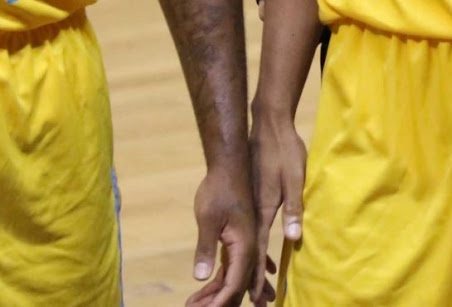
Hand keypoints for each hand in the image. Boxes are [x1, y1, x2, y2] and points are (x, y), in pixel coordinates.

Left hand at [187, 163, 256, 306]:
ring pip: (234, 277)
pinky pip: (231, 267)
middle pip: (237, 285)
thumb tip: (200, 278)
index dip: (219, 302)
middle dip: (218, 302)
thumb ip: (205, 248)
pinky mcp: (237, 239)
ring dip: (217, 294)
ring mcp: (244, 243)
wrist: (230, 166)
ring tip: (194, 305)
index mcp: (246, 244)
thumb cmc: (219, 190)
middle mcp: (249, 247)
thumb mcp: (208, 219)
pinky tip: (209, 290)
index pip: (235, 283)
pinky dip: (219, 281)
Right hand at [249, 111, 307, 304]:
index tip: (255, 298)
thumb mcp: (294, 178)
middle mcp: (251, 211)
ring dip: (250, 267)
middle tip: (256, 302)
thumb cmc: (285, 152)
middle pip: (248, 252)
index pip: (257, 250)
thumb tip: (292, 238)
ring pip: (247, 244)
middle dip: (249, 280)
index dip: (254, 276)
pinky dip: (254, 249)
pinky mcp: (252, 198)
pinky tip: (260, 255)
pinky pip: (251, 231)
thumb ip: (294, 208)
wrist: (268, 127)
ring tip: (256, 288)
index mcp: (261, 210)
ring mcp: (249, 205)